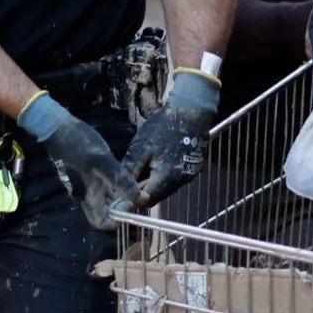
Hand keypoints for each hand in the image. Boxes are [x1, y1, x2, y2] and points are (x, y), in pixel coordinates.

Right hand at [20, 94, 134, 228]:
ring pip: (106, 198)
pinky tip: (121, 170)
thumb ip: (121, 181)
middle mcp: (86, 196)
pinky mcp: (87, 175)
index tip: (132, 204)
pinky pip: (103, 186)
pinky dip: (114, 183)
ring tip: (132, 179)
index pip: (102, 223)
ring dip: (120, 193)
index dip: (118, 219)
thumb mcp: (103, 162)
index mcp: (88, 197)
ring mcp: (86, 185)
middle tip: (137, 189)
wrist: (58, 128)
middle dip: (123, 204)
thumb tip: (140, 198)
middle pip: (107, 211)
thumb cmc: (78, 145)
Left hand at [123, 68, 220, 207]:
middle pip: (156, 195)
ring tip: (145, 164)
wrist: (191, 111)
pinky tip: (159, 160)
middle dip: (142, 188)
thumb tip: (119, 188)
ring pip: (165, 188)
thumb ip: (130, 170)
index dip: (132, 197)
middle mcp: (180, 182)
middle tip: (133, 172)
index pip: (145, 200)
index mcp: (166, 178)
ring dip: (153, 181)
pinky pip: (174, 179)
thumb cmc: (163, 127)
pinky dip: (163, 175)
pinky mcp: (193, 169)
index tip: (123, 188)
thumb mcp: (141, 147)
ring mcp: (188, 176)